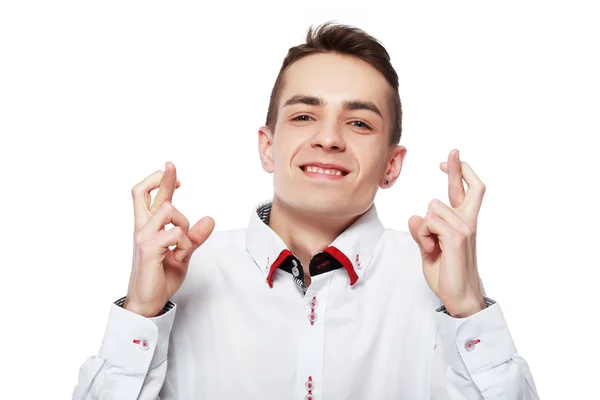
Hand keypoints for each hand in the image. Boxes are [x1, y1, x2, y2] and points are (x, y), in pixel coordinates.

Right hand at [125, 161, 214, 316]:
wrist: (149, 302)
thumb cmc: (161, 276)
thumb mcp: (183, 253)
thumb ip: (195, 237)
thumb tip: (210, 219)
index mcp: (149, 227)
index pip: (150, 196)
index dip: (160, 179)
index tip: (171, 169)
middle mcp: (142, 228)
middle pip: (141, 191)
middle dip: (161, 177)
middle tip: (172, 167)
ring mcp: (142, 237)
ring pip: (169, 211)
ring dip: (183, 227)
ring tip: (180, 249)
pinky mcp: (146, 249)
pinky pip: (174, 233)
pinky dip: (183, 244)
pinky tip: (177, 257)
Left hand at [408, 149, 485, 317]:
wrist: (458, 296)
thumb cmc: (445, 272)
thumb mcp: (429, 247)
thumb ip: (422, 230)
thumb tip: (415, 216)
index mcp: (464, 222)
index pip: (467, 191)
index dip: (459, 173)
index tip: (449, 160)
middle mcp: (468, 222)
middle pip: (466, 187)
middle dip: (457, 168)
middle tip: (452, 152)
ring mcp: (465, 228)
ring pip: (432, 207)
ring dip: (423, 226)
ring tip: (431, 245)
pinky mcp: (457, 237)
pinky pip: (429, 221)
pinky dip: (423, 235)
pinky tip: (431, 248)